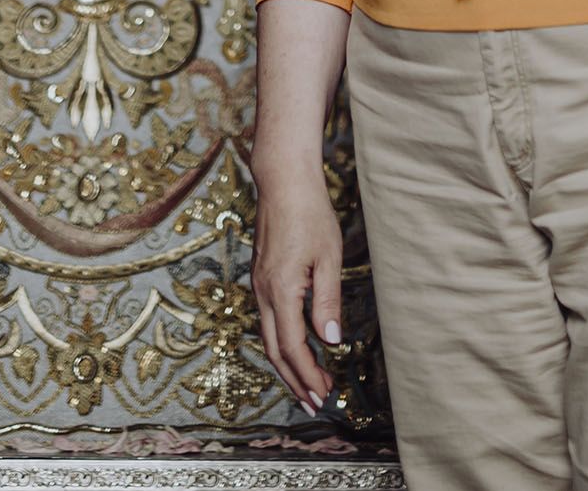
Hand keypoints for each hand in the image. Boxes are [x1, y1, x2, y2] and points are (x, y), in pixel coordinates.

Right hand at [249, 147, 343, 412]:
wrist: (282, 182)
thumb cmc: (309, 215)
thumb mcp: (328, 258)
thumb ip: (327, 301)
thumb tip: (329, 340)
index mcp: (280, 290)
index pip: (292, 346)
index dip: (307, 375)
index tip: (323, 395)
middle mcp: (263, 292)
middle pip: (273, 350)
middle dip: (294, 380)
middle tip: (314, 404)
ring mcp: (258, 285)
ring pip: (267, 337)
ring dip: (286, 364)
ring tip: (308, 384)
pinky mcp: (260, 278)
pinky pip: (267, 320)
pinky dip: (281, 343)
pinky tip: (296, 349)